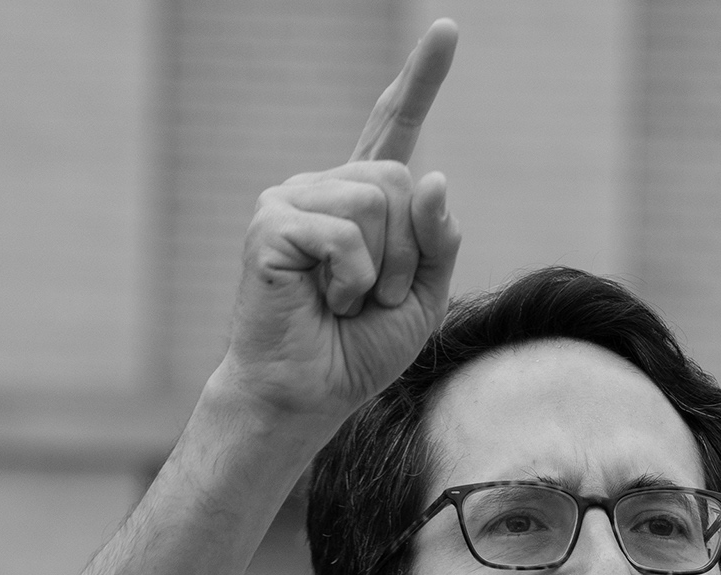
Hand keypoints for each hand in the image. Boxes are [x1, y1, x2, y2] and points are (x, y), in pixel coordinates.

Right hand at [214, 20, 461, 423]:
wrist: (309, 394)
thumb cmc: (360, 350)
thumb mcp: (424, 298)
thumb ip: (439, 240)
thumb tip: (434, 176)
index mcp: (364, 202)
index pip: (396, 129)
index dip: (420, 80)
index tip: (450, 30)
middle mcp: (326, 187)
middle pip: (404, 181)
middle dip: (410, 252)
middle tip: (374, 298)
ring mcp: (293, 198)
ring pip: (378, 202)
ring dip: (382, 270)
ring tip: (347, 301)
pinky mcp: (270, 221)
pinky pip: (343, 234)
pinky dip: (351, 279)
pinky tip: (325, 300)